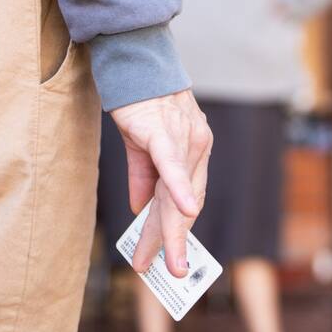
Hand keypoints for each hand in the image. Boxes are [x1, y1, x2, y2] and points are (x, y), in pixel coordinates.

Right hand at [110, 89, 212, 277]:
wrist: (134, 58)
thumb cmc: (141, 98)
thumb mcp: (143, 142)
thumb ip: (145, 176)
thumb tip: (142, 209)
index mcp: (195, 150)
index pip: (187, 199)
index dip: (176, 230)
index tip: (167, 258)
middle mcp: (198, 146)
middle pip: (184, 204)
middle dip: (173, 241)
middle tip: (169, 273)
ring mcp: (185, 139)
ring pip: (175, 194)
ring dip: (167, 231)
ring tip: (159, 262)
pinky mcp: (164, 131)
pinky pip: (172, 165)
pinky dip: (177, 190)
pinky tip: (184, 213)